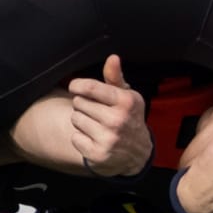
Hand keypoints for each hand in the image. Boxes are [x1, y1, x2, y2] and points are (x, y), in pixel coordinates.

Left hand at [68, 55, 151, 177]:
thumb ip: (115, 77)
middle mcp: (118, 121)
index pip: (90, 87)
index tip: (75, 87)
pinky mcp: (98, 154)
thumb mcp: (127, 97)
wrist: (138, 153)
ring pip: (75, 119)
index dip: (77, 85)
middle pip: (79, 102)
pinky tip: (94, 139)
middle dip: (84, 105)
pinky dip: (81, 138)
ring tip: (96, 126)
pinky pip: (75, 138)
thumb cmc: (128, 118)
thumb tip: (113, 58)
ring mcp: (108, 139)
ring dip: (81, 121)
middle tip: (97, 113)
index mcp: (125, 102)